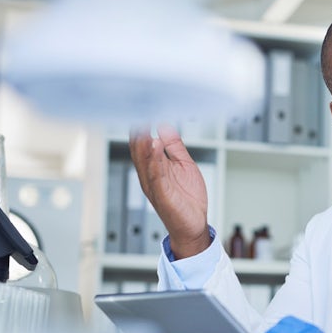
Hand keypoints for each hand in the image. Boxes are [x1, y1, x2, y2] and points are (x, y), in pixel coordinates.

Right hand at [129, 124, 209, 258]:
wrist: (193, 225)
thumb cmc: (186, 199)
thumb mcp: (183, 165)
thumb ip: (174, 146)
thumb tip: (165, 125)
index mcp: (154, 168)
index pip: (144, 143)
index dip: (142, 126)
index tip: (143, 107)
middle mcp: (150, 175)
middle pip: (139, 150)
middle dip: (139, 131)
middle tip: (138, 111)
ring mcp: (155, 185)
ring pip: (145, 160)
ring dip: (143, 141)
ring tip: (143, 124)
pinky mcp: (162, 194)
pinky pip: (156, 174)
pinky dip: (154, 159)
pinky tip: (155, 145)